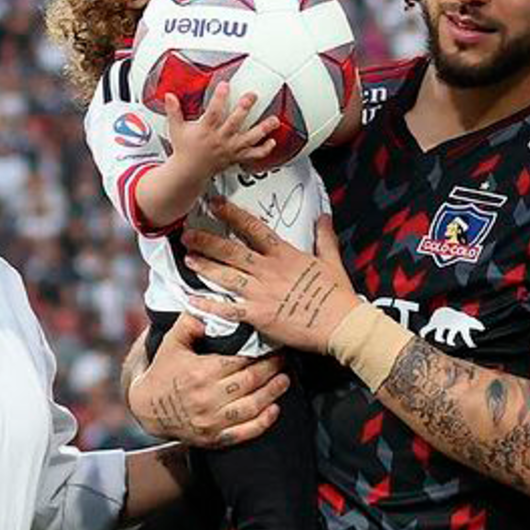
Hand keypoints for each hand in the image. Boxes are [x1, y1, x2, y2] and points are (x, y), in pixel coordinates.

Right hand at [128, 312, 289, 447]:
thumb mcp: (170, 343)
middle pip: (250, 381)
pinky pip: (244, 433)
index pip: (240, 360)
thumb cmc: (162, 371)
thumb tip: (207, 310)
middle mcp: (208, 398)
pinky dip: (263, 423)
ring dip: (273, 393)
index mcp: (200, 372)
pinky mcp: (214, 438)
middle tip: (283, 358)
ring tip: (284, 380)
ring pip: (252, 406)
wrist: (147, 408)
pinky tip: (274, 410)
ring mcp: (212, 421)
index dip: (260, 352)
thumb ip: (188, 323)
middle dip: (271, 368)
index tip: (272, 344)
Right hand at [165, 82, 278, 179]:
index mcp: (206, 130)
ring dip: (263, 129)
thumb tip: (169, 96)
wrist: (190, 172)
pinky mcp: (236, 157)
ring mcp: (230, 149)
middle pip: (234, 122)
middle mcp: (220, 139)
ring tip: (274, 120)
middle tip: (252, 96)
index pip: (213, 112)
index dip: (219, 98)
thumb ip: (174, 111)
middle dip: (244, 108)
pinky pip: (252, 155)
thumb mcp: (176, 128)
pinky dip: (264, 150)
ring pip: (249, 139)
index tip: (225, 85)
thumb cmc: (185, 150)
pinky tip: (273, 142)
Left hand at [181, 200, 359, 353]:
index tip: (214, 204)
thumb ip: (324, 237)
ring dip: (205, 267)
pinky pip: (229, 309)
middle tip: (188, 234)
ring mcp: (261, 293)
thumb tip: (323, 216)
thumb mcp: (332, 261)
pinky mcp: (259, 316)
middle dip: (207, 241)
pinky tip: (193, 300)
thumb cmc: (338, 295)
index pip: (253, 229)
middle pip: (232, 251)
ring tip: (188, 258)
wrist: (342, 325)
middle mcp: (269, 271)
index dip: (232, 214)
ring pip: (226, 276)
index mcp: (285, 255)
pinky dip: (209, 305)